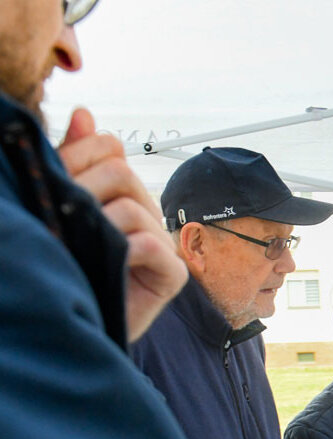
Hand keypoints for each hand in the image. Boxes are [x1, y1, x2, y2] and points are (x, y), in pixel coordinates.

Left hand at [58, 108, 187, 341]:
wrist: (74, 324)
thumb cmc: (67, 270)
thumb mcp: (60, 207)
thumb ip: (73, 161)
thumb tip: (85, 113)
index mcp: (119, 194)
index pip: (109, 149)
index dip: (77, 154)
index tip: (52, 177)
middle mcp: (144, 213)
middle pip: (121, 172)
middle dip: (84, 189)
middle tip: (61, 217)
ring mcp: (162, 243)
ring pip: (130, 206)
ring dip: (97, 224)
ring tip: (79, 247)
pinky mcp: (173, 275)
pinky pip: (150, 243)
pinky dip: (126, 249)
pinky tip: (108, 262)